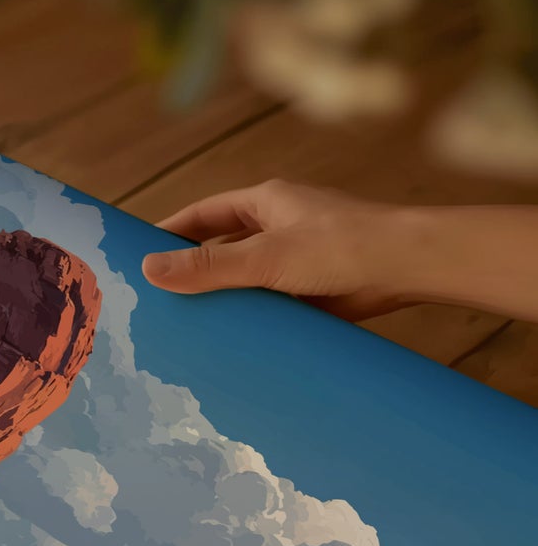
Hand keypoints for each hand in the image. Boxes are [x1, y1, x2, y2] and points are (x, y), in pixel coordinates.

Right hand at [141, 179, 413, 319]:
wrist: (407, 268)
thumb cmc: (341, 246)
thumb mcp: (264, 257)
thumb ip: (208, 266)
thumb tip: (148, 269)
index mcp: (266, 203)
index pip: (204, 214)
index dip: (171, 232)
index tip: (139, 254)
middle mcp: (279, 227)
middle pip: (222, 247)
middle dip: (192, 270)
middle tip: (155, 299)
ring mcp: (296, 260)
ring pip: (245, 279)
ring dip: (222, 299)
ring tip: (185, 328)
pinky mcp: (311, 290)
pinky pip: (268, 304)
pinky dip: (249, 319)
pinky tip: (229, 342)